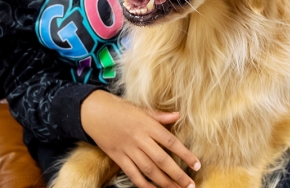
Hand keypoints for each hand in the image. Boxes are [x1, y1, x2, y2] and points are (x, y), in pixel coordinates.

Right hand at [81, 90, 200, 187]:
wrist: (92, 111)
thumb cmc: (118, 108)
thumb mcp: (140, 108)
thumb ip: (159, 115)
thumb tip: (178, 115)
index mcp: (147, 125)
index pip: (171, 142)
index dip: (185, 154)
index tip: (196, 164)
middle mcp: (139, 138)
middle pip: (162, 160)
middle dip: (178, 175)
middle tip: (190, 185)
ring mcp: (128, 149)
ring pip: (149, 169)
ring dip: (164, 182)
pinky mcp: (117, 157)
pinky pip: (132, 174)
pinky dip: (143, 184)